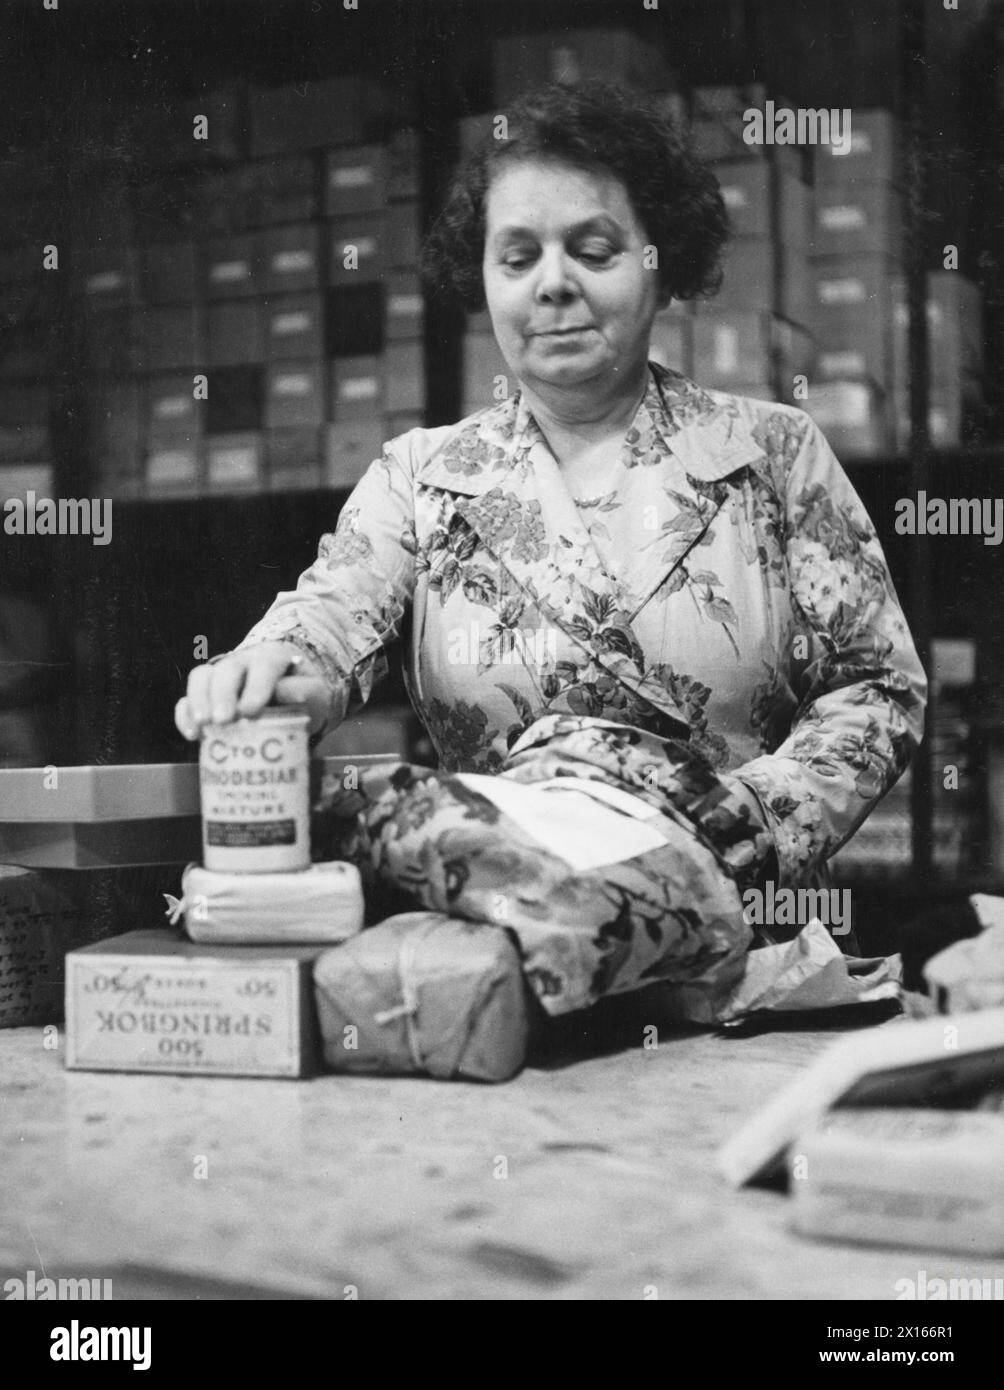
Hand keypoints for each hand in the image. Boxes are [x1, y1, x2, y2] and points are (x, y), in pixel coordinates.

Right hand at [175, 642, 328, 739]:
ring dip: (199, 701)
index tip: (251, 711)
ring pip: (201, 677)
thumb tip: (284, 693)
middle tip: (223, 720)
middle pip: (227, 669)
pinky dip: (184, 714)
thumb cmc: (303, 695)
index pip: (263, 666)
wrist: (289, 698)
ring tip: (203, 725)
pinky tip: (192, 734)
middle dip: (222, 694)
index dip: (256, 687)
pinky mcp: (205, 696)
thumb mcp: (315, 693)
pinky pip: (187, 698)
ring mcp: (220, 677)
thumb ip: (306, 691)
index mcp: (272, 659)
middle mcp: (242, 663)